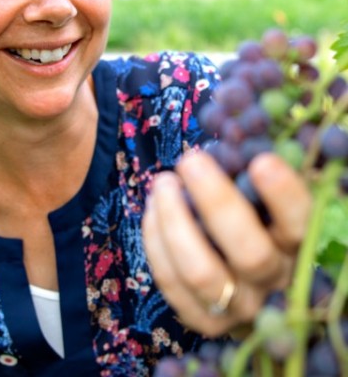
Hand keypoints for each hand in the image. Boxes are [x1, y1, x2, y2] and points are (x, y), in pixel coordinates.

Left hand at [142, 150, 311, 336]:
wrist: (234, 275)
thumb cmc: (244, 217)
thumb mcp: (254, 197)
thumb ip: (245, 173)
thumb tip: (228, 134)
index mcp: (295, 246)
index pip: (300, 225)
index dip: (284, 197)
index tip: (261, 161)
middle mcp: (273, 280)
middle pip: (249, 251)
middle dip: (215, 201)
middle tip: (190, 160)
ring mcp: (239, 306)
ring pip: (200, 271)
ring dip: (174, 220)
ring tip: (163, 182)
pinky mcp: (204, 320)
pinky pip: (171, 282)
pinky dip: (155, 241)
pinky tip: (152, 209)